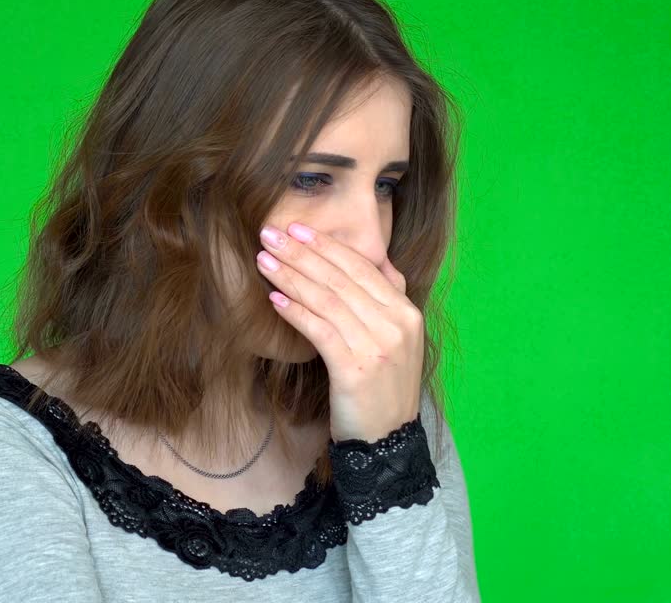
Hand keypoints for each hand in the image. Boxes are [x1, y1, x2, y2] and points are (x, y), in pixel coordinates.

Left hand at [256, 221, 423, 443]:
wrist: (388, 441)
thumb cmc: (381, 387)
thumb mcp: (397, 340)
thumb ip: (389, 298)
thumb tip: (378, 260)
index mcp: (406, 312)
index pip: (362, 268)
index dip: (327, 246)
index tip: (297, 229)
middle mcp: (396, 325)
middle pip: (341, 278)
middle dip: (302, 253)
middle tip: (270, 234)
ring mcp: (377, 347)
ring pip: (327, 300)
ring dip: (291, 277)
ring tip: (264, 260)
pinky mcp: (355, 369)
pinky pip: (320, 330)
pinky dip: (296, 312)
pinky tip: (274, 299)